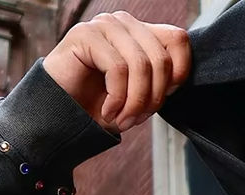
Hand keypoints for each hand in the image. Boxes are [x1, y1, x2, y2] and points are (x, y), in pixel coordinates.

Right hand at [43, 12, 190, 132]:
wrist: (64, 116)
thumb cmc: (103, 106)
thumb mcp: (142, 96)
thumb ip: (162, 82)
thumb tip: (179, 78)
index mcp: (142, 34)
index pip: (179, 39)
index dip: (179, 73)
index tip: (161, 100)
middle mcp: (124, 24)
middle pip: (161, 58)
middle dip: (154, 98)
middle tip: (137, 119)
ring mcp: (104, 25)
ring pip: (140, 64)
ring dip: (135, 102)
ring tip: (123, 119)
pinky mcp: (85, 34)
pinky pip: (118, 68)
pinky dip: (117, 99)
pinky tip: (108, 112)